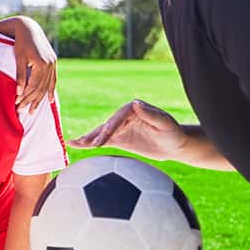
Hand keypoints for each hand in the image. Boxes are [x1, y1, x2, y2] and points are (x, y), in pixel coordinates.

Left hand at [12, 19, 56, 113]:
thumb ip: (20, 76)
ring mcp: (53, 63)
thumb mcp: (18, 59)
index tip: (17, 104)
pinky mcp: (53, 62)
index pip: (33, 86)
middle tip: (23, 111)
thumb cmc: (20, 43)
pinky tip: (49, 101)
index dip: (25, 96)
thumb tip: (19, 92)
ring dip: (40, 99)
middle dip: (31, 101)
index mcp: (41, 63)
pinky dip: (51, 90)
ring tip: (33, 110)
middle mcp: (49, 64)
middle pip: (41, 88)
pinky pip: (53, 80)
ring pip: (47, 86)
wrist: (29, 28)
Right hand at [68, 99, 186, 159]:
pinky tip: (75, 144)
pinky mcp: (119, 138)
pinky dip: (89, 143)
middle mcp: (124, 116)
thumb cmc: (173, 132)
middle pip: (107, 125)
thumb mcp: (166, 124)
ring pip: (101, 133)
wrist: (175, 145)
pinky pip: (102, 141)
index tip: (105, 136)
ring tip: (74, 143)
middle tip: (89, 144)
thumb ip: (151, 114)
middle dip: (97, 134)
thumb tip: (136, 104)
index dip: (111, 126)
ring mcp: (120, 128)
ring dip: (88, 138)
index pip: (119, 117)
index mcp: (133, 108)